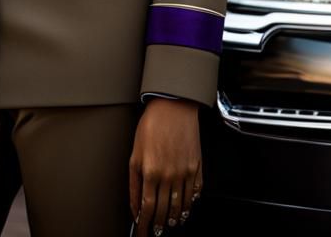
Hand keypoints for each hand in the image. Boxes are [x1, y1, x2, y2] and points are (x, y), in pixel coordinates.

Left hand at [128, 98, 201, 234]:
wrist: (174, 106)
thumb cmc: (152, 124)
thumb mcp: (134, 153)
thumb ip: (133, 183)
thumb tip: (134, 205)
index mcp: (150, 172)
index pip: (147, 209)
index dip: (144, 224)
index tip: (141, 232)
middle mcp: (169, 175)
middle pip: (164, 211)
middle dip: (158, 225)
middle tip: (155, 232)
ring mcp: (185, 172)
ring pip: (180, 206)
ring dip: (174, 218)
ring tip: (169, 223)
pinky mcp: (197, 167)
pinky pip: (195, 193)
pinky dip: (190, 204)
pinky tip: (185, 206)